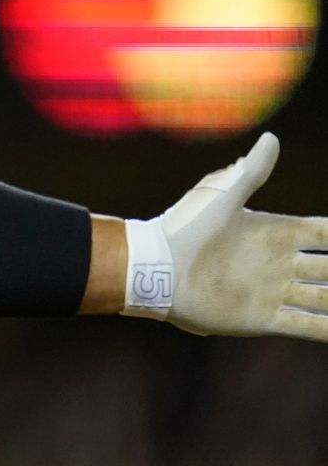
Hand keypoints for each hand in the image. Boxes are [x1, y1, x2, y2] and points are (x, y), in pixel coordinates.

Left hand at [124, 133, 327, 340]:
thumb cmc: (183, 226)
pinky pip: (307, 326)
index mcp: (275, 233)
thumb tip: (272, 138)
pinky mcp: (262, 318)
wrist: (155, 268)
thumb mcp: (221, 197)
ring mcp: (274, 291)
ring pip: (326, 298)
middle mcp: (281, 264)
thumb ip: (249, 173)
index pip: (323, 231)